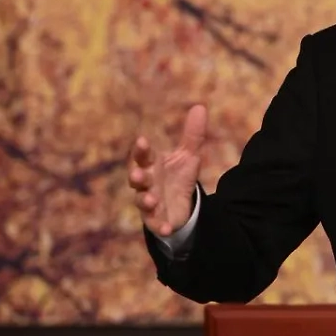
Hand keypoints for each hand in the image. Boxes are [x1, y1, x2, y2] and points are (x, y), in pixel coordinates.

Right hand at [129, 104, 207, 236]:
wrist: (180, 204)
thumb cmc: (177, 176)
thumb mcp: (188, 155)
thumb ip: (193, 135)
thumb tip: (200, 106)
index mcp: (151, 165)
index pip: (143, 156)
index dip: (141, 150)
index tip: (142, 140)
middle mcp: (146, 183)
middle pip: (136, 179)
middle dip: (136, 177)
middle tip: (137, 175)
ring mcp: (149, 202)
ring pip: (142, 201)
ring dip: (145, 201)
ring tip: (151, 200)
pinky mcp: (156, 220)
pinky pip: (156, 224)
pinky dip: (160, 226)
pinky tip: (167, 228)